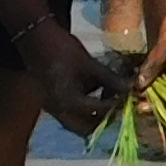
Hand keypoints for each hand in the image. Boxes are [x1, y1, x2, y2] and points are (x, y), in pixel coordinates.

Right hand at [23, 23, 118, 137]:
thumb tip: (131, 86)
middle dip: (103, 120)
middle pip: (85, 128)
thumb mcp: (88, 63)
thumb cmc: (61, 49)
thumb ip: (110, 78)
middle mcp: (59, 110)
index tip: (126, 96)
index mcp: (67, 102)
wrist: (35, 38)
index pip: (97, 112)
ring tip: (109, 98)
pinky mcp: (52, 101)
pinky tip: (96, 92)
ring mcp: (53, 107)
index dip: (114, 104)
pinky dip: (84, 108)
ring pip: (77, 121)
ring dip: (93, 115)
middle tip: (117, 104)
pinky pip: (71, 112)